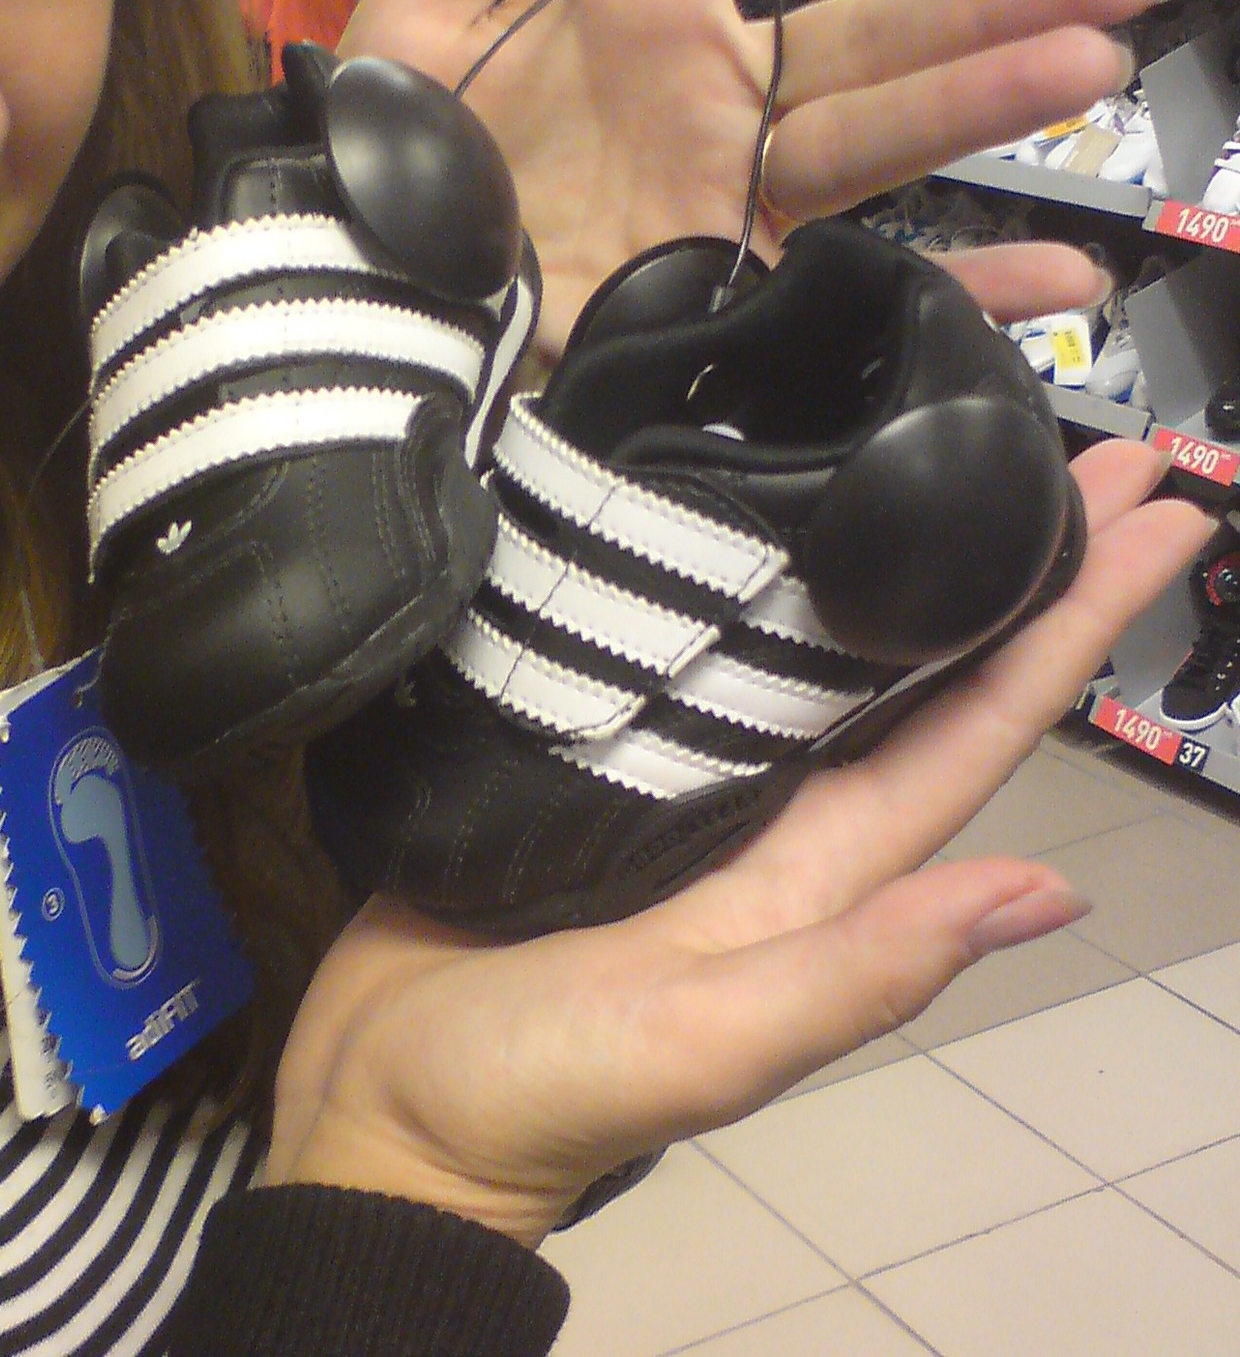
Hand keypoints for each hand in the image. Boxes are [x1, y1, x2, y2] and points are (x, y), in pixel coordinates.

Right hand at [267, 442, 1210, 1243]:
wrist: (382, 1103)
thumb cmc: (543, 1086)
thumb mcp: (710, 1041)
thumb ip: (858, 972)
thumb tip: (1048, 893)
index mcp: (821, 871)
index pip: (976, 729)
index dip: (1072, 627)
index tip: (1161, 519)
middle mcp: (775, 809)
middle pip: (920, 666)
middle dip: (1011, 561)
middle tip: (1092, 442)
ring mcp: (683, 776)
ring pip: (811, 642)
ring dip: (891, 550)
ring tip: (938, 440)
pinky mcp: (589, 748)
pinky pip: (683, 643)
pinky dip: (731, 570)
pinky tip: (734, 500)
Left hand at [341, 0, 1183, 353]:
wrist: (372, 314)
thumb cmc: (392, 159)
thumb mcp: (413, 17)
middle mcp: (713, 90)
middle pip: (875, 27)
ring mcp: (733, 195)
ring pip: (882, 136)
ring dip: (991, 103)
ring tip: (1094, 63)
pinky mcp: (735, 294)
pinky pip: (863, 293)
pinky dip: (963, 295)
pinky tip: (1065, 278)